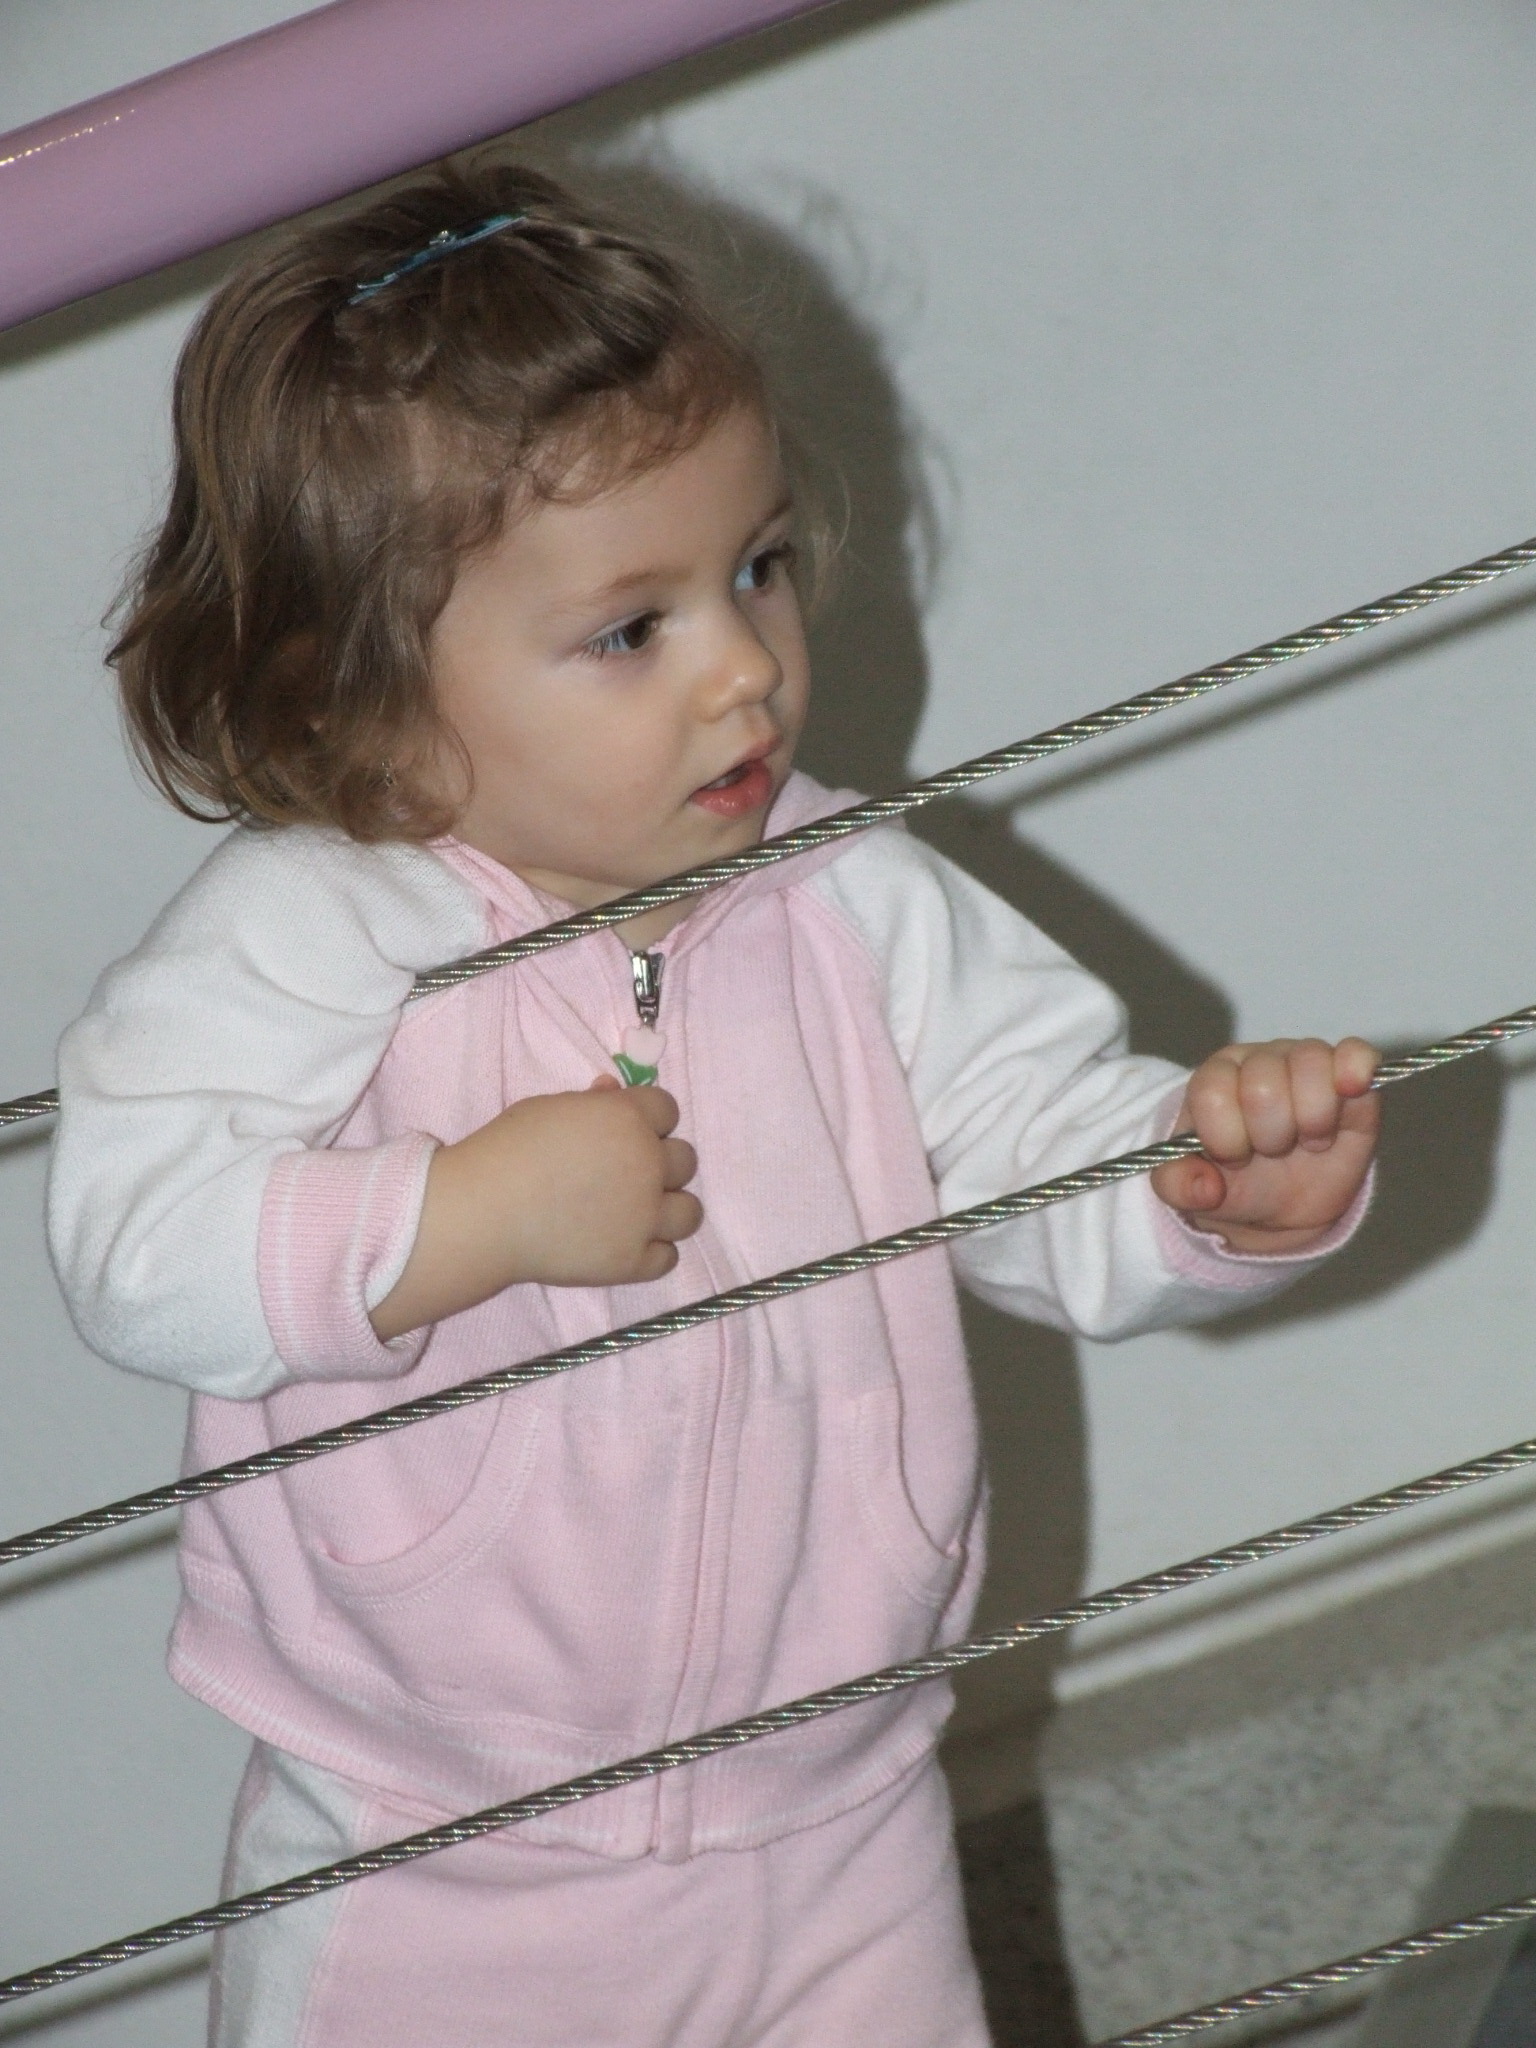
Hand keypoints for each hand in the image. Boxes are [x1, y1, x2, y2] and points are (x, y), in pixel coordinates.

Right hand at [370, 1079, 701, 1338]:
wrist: (484, 1213)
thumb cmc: (507, 1151)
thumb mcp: (548, 1109)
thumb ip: (591, 1103)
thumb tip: (612, 1093)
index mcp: (628, 1119)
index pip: (668, 1110)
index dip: (648, 1120)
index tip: (624, 1133)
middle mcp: (648, 1164)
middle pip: (685, 1160)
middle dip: (659, 1164)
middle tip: (623, 1175)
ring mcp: (645, 1216)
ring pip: (690, 1212)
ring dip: (668, 1210)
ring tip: (637, 1214)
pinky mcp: (633, 1260)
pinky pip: (667, 1257)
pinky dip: (650, 1252)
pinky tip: (624, 1244)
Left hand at [1150, 1037, 1379, 1255]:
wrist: (1281, 1203)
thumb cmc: (1234, 1182)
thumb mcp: (1191, 1189)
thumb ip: (1177, 1186)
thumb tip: (1203, 1189)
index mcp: (1214, 1080)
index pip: (1213, 1092)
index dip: (1225, 1136)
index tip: (1234, 1157)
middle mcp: (1259, 1062)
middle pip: (1262, 1086)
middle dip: (1268, 1136)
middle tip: (1273, 1151)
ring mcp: (1306, 1065)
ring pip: (1310, 1064)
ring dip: (1311, 1121)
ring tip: (1308, 1141)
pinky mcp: (1352, 1079)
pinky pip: (1356, 1054)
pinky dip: (1355, 1068)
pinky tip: (1351, 1090)